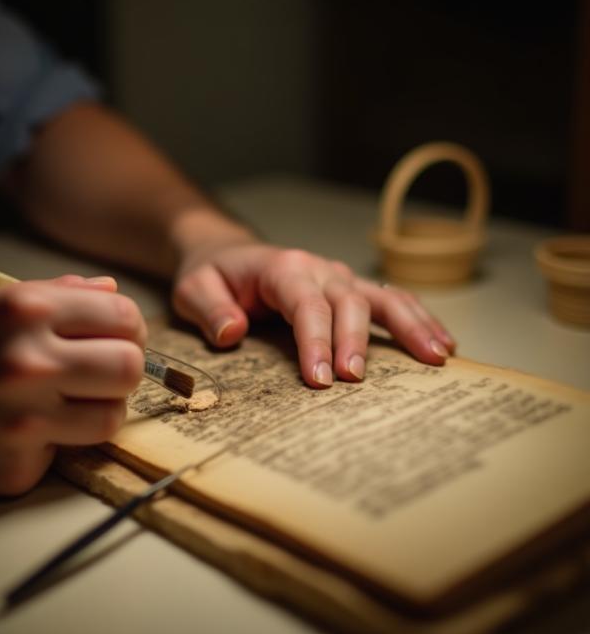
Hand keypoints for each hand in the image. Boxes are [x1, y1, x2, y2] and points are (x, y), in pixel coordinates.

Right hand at [0, 275, 145, 494]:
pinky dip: (59, 440)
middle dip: (124, 368)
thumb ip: (60, 294)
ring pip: (112, 417)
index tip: (118, 337)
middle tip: (102, 372)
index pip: (125, 318)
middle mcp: (29, 363)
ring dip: (99, 409)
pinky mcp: (17, 466)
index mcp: (26, 310)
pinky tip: (27, 428)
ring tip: (69, 401)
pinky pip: (71, 451)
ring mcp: (25, 420)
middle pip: (130, 368)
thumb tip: (114, 296)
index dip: (129, 329)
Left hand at [172, 243, 454, 386]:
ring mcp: (338, 278)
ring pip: (381, 297)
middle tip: (355, 379)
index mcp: (281, 268)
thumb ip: (208, 308)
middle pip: (347, 302)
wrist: (226, 253)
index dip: (315, 340)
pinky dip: (418, 320)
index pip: (304, 304)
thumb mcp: (192, 288)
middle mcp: (317, 269)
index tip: (319, 379)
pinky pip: (389, 301)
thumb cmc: (212, 274)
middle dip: (354, 341)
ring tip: (435, 358)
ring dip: (409, 327)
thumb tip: (232, 333)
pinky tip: (441, 343)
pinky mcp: (350, 290)